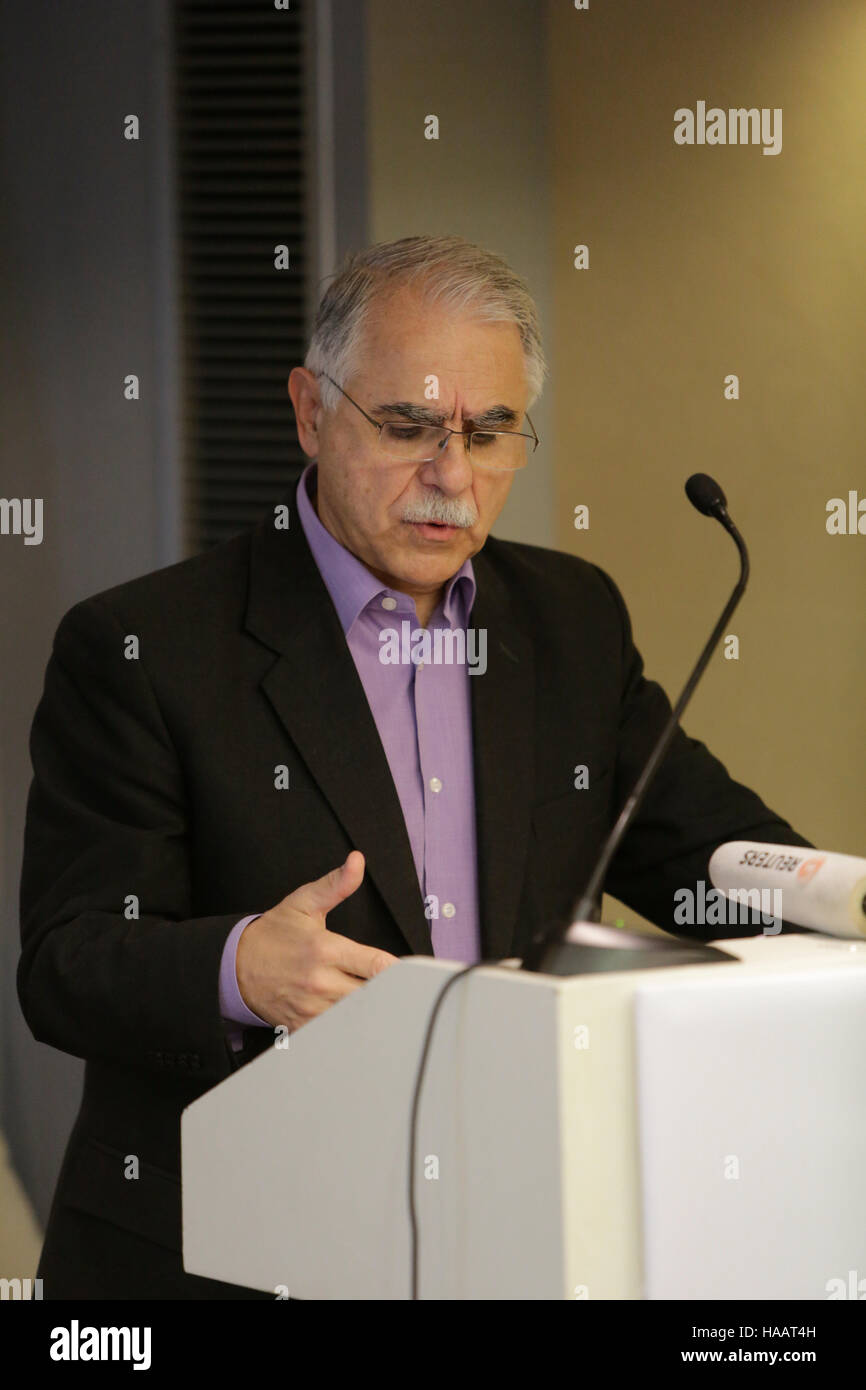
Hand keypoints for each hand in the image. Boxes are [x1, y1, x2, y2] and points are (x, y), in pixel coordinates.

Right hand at [235, 851, 398, 1032]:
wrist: (235, 965)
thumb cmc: (274, 934)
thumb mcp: (303, 903)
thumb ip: (336, 884)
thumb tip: (357, 861)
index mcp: (325, 949)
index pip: (377, 965)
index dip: (401, 970)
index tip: (414, 970)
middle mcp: (320, 981)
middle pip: (373, 994)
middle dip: (391, 991)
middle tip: (405, 988)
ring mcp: (311, 1007)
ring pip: (357, 1017)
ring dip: (373, 1010)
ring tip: (386, 1004)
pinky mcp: (303, 1025)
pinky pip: (336, 1033)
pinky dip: (349, 1027)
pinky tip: (358, 1019)